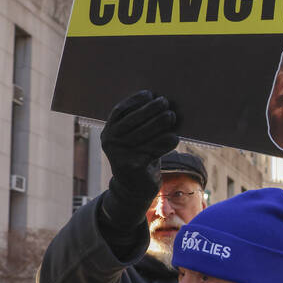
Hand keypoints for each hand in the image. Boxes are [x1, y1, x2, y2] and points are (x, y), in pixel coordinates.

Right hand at [99, 91, 177, 228]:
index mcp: (108, 132)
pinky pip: (153, 149)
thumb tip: (160, 102)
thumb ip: (139, 124)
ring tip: (172, 116)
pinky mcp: (133, 165)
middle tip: (165, 103)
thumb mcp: (133, 140)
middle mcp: (111, 142)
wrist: (133, 189)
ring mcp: (120, 154)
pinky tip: (175, 137)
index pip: (120, 110)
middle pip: (134, 120)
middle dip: (151, 109)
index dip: (135, 100)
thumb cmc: (138, 156)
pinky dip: (166, 142)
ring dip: (161, 123)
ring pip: (145, 133)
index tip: (149, 93)